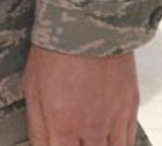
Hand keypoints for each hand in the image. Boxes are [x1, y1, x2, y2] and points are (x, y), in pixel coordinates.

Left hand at [24, 44, 139, 145]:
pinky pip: (128, 141)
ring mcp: (113, 120)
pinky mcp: (130, 109)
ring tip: (87, 138)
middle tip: (71, 137)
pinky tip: (106, 139)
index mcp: (61, 123)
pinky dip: (117, 144)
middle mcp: (90, 127)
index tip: (56, 144)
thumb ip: (37, 126)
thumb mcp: (32, 88)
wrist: (85, 28)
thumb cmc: (53, 54)